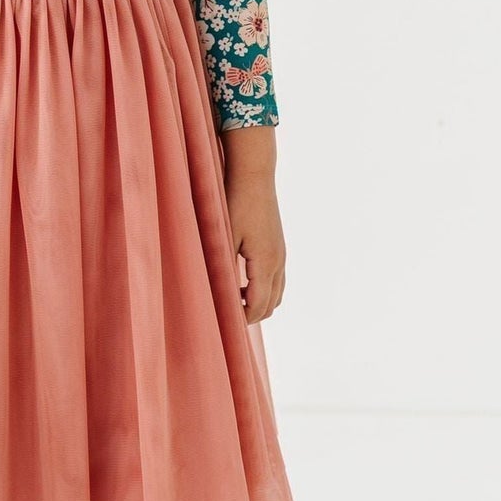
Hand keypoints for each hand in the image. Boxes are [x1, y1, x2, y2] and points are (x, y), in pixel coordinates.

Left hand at [222, 124, 284, 321]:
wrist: (255, 175)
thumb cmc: (235, 203)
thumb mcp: (224, 236)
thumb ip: (224, 267)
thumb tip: (219, 295)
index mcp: (265, 263)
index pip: (257, 305)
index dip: (241, 319)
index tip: (222, 324)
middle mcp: (278, 262)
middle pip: (270, 305)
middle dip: (250, 315)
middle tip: (225, 317)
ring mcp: (281, 254)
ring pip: (277, 294)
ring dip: (258, 303)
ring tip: (233, 300)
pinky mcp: (279, 247)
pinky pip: (277, 280)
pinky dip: (263, 290)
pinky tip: (242, 283)